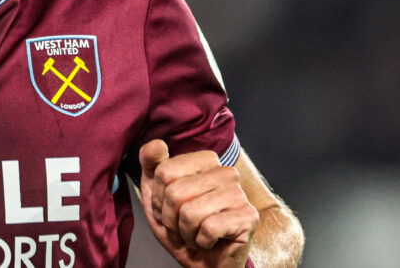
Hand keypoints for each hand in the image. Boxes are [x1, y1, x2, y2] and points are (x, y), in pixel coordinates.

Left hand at [139, 139, 258, 267]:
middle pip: (175, 192)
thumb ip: (151, 164)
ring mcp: (239, 193)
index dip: (159, 198)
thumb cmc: (182, 225)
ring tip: (194, 233)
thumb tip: (157, 144)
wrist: (203, 262)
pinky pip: (208, 228)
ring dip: (185, 232)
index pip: (164, 171)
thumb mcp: (156, 193)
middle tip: (182, 226)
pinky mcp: (248, 217)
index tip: (169, 208)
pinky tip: (209, 241)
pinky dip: (201, 241)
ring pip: (190, 212)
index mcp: (205, 161)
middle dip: (171, 218)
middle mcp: (226, 172)